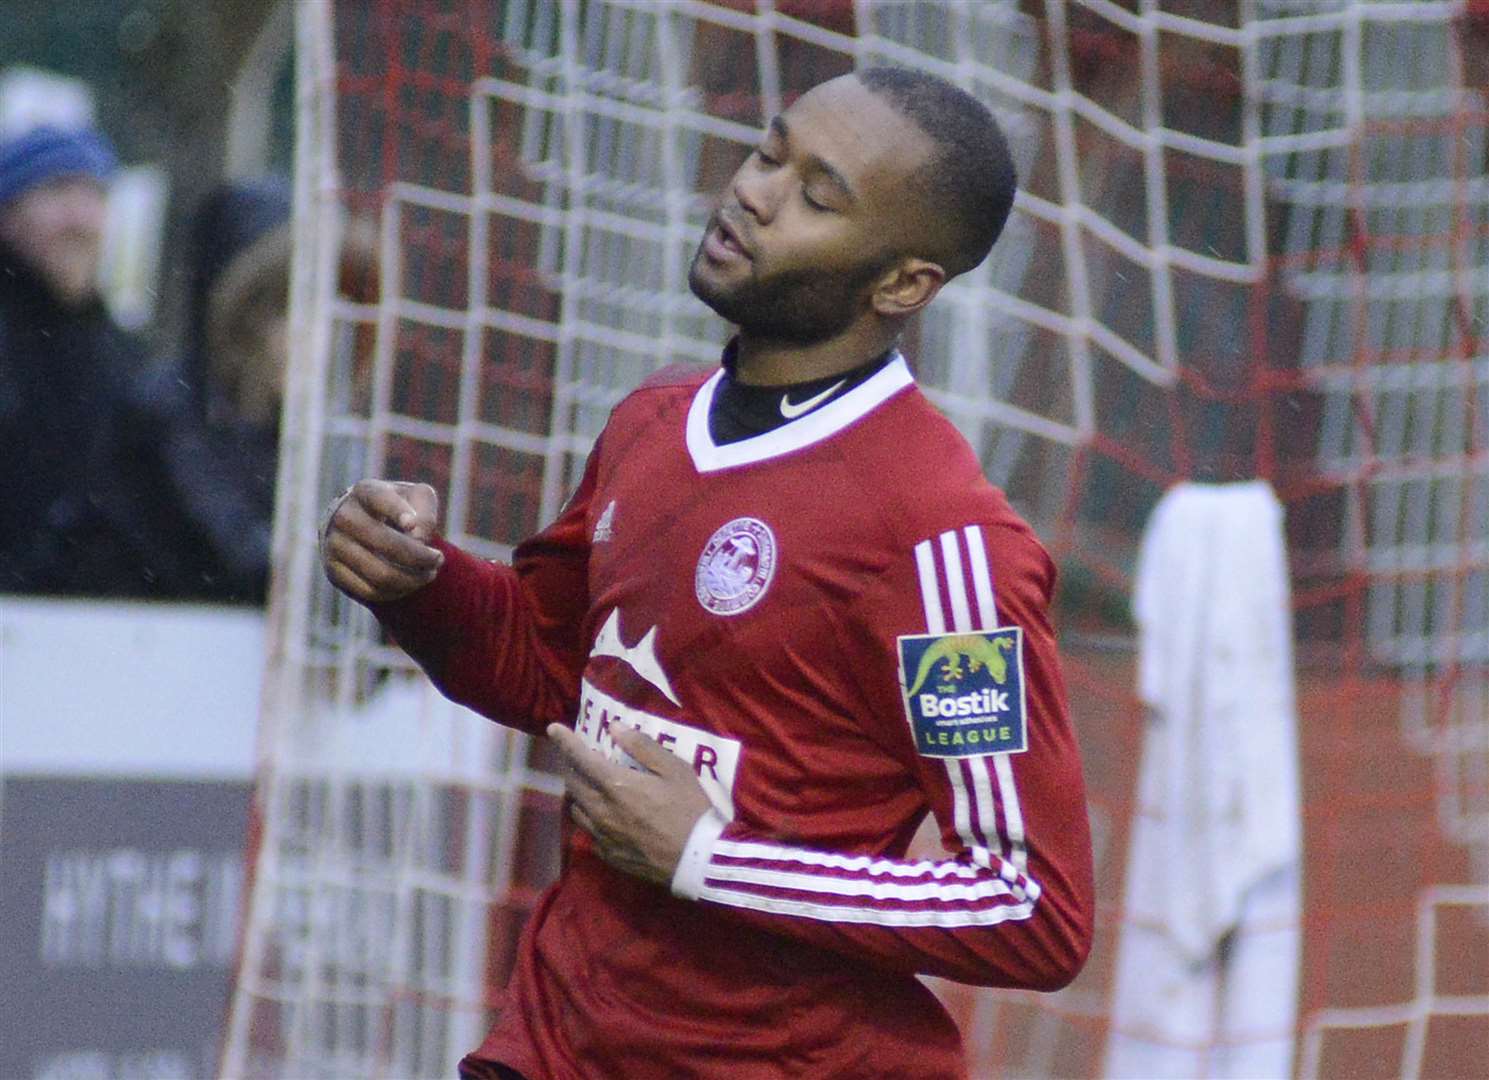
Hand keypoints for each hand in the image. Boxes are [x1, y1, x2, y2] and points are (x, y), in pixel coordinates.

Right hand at [321, 479, 443, 602]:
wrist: (363, 523)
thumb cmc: (398, 508)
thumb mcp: (416, 497)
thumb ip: (424, 510)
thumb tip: (417, 537)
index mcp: (365, 492)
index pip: (380, 499)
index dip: (397, 511)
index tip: (411, 525)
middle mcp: (344, 516)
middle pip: (385, 543)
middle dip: (420, 557)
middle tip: (439, 560)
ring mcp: (335, 545)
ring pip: (380, 574)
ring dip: (412, 579)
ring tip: (429, 573)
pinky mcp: (334, 571)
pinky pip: (370, 591)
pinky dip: (397, 592)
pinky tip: (410, 584)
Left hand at [547, 723, 713, 886]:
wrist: (699, 859)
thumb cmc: (690, 808)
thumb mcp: (674, 769)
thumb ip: (642, 746)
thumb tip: (614, 728)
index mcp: (616, 785)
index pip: (579, 758)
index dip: (564, 741)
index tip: (553, 729)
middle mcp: (601, 810)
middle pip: (572, 784)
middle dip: (570, 766)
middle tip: (578, 757)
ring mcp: (603, 836)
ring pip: (576, 810)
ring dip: (578, 793)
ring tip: (589, 785)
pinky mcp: (609, 855)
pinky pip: (589, 832)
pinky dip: (590, 818)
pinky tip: (603, 817)